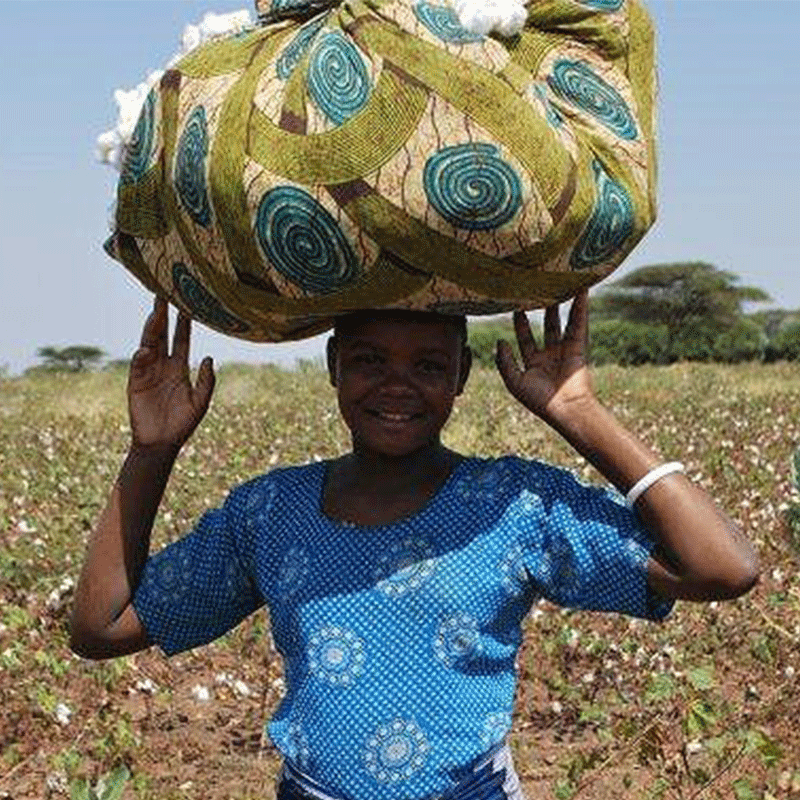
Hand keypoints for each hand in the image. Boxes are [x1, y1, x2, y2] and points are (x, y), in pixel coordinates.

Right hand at [128, 297, 214, 451]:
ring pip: (149, 344)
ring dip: (152, 329)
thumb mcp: (200, 402)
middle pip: (162, 335)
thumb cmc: (182, 424)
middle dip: (163, 316)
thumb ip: (206, 381)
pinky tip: (146, 350)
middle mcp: (163, 365)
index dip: (183, 323)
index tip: (187, 304)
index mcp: (179, 368)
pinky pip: (138, 366)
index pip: (181, 339)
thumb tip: (210, 357)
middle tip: (164, 294)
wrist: (161, 443)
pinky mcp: (135, 383)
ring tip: (157, 312)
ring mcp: (148, 372)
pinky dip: (142, 357)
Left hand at [495, 289, 594, 425]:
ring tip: (557, 284)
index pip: (525, 338)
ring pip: (561, 323)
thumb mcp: (514, 382)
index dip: (519, 323)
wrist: (565, 408)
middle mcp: (550, 355)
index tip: (514, 306)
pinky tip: (580, 291)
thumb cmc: (538, 400)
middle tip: (536, 290)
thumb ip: (504, 362)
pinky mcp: (578, 347)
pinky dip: (580, 307)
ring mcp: (565, 351)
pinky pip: (579, 323)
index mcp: (534, 363)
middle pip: (545, 327)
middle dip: (540, 311)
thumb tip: (500, 340)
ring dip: (560, 305)